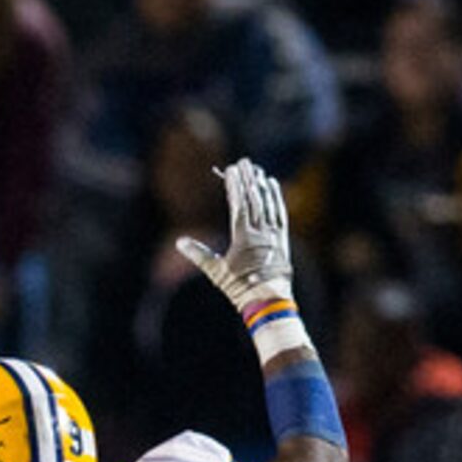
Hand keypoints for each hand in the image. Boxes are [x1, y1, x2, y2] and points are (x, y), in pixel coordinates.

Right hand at [175, 160, 294, 312]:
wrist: (268, 300)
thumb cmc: (240, 288)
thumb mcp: (216, 272)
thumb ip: (199, 255)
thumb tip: (179, 242)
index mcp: (243, 238)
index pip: (239, 205)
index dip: (234, 186)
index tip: (231, 169)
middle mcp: (260, 232)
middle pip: (254, 200)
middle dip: (248, 179)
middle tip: (244, 161)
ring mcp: (273, 234)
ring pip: (267, 203)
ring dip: (261, 185)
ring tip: (256, 170)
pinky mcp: (281, 238)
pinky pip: (279, 212)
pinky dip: (276, 197)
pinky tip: (272, 186)